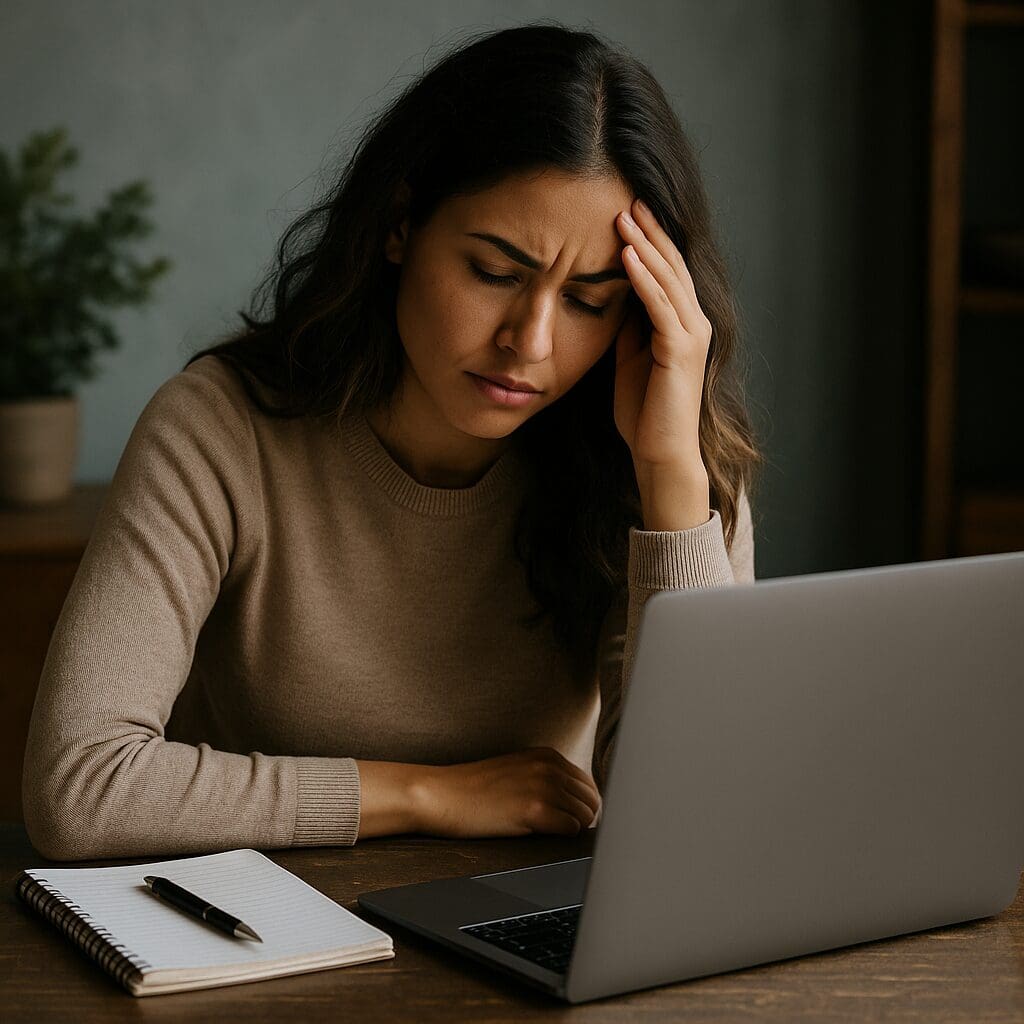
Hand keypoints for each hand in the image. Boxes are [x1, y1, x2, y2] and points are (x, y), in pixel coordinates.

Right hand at [412, 747, 601, 838]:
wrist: (443, 795)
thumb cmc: (476, 789)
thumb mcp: (518, 770)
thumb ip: (547, 777)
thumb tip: (577, 801)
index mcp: (548, 756)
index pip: (588, 784)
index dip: (584, 805)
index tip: (573, 819)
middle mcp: (549, 767)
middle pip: (592, 800)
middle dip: (584, 818)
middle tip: (564, 831)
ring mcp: (543, 787)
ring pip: (585, 815)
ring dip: (574, 828)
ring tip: (550, 833)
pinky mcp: (535, 810)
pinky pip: (571, 829)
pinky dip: (563, 836)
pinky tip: (542, 835)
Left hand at [613, 198, 712, 474]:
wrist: (659, 451)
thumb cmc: (644, 411)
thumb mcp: (630, 357)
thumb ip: (629, 325)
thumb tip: (615, 293)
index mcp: (682, 324)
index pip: (667, 272)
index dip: (650, 241)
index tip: (627, 212)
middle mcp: (694, 324)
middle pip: (672, 266)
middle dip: (650, 232)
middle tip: (628, 198)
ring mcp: (691, 335)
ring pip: (668, 280)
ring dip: (644, 246)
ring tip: (623, 217)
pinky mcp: (681, 350)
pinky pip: (660, 306)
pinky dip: (643, 280)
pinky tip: (627, 256)